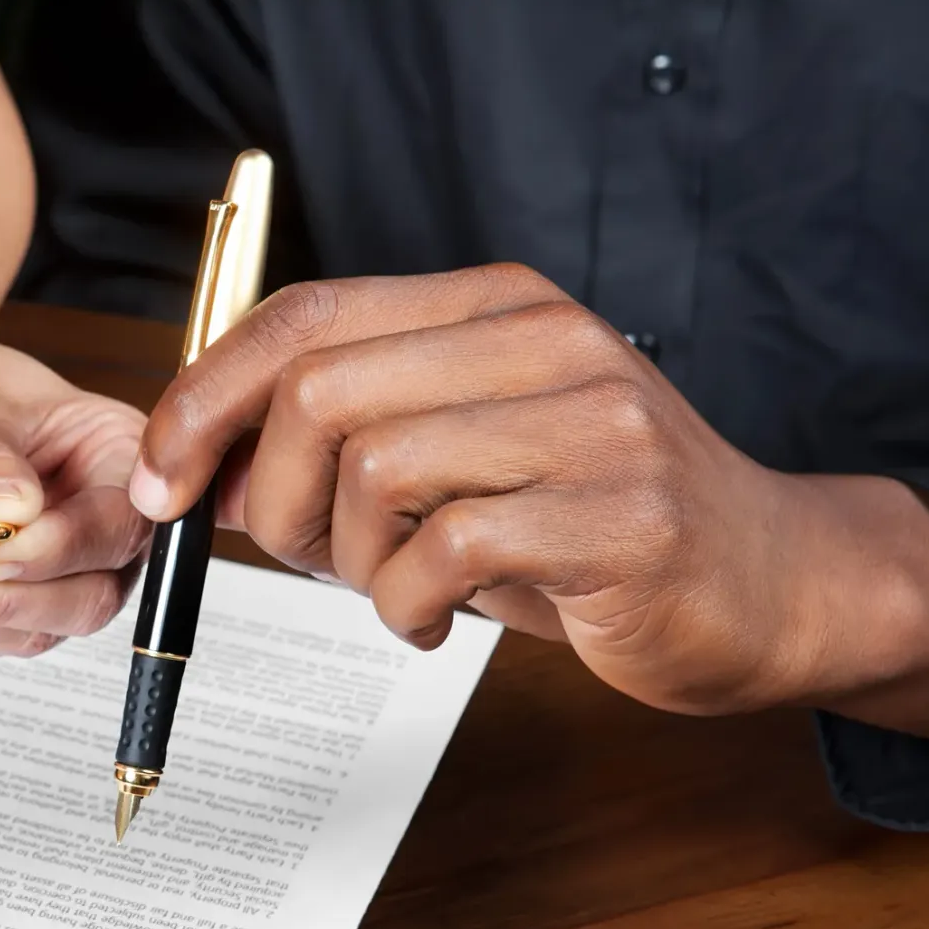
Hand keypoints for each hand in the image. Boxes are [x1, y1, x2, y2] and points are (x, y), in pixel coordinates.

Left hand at [130, 263, 928, 717]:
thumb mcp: (454, 454)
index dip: (203, 396)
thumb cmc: (579, 525)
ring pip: (374, 472)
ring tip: (396, 590)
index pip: (304, 315)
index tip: (162, 479)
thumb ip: (343, 434)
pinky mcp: (620, 516)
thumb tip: (190, 463)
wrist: (767, 584)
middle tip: (305, 555)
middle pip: (319, 392)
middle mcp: (544, 339)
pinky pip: (445, 554)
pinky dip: (407, 608)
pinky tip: (438, 622)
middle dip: (270, 496)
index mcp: (491, 305)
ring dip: (349, 563)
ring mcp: (591, 421)